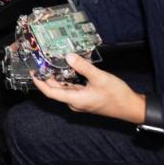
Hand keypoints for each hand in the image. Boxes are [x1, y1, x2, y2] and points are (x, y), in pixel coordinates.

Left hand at [32, 54, 146, 124]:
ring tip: (52, 64)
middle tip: (42, 63)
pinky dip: (68, 80)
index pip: (50, 92)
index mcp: (75, 99)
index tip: (32, 72)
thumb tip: (68, 56)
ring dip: (57, 78)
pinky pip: (72, 89)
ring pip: (64, 89)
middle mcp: (75, 102)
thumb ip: (83, 66)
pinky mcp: (86, 99)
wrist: (131, 108)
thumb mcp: (100, 78)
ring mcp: (80, 102)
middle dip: (47, 77)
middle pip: (55, 90)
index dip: (39, 82)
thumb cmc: (117, 96)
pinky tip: (69, 70)